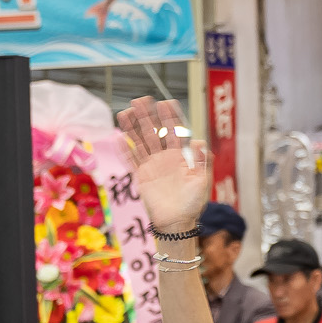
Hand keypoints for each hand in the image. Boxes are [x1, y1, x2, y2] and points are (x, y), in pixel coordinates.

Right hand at [116, 97, 209, 234]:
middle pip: (153, 132)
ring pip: (139, 142)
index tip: (166, 102)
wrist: (178, 222)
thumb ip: (203, 161)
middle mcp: (163, 158)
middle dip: (147, 116)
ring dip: (132, 128)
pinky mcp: (141, 177)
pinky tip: (118, 138)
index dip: (170, 117)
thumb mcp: (202, 181)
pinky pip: (131, 161)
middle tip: (140, 99)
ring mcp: (151, 166)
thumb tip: (199, 141)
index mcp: (179, 156)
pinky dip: (125, 150)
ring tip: (125, 112)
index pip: (173, 131)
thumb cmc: (193, 203)